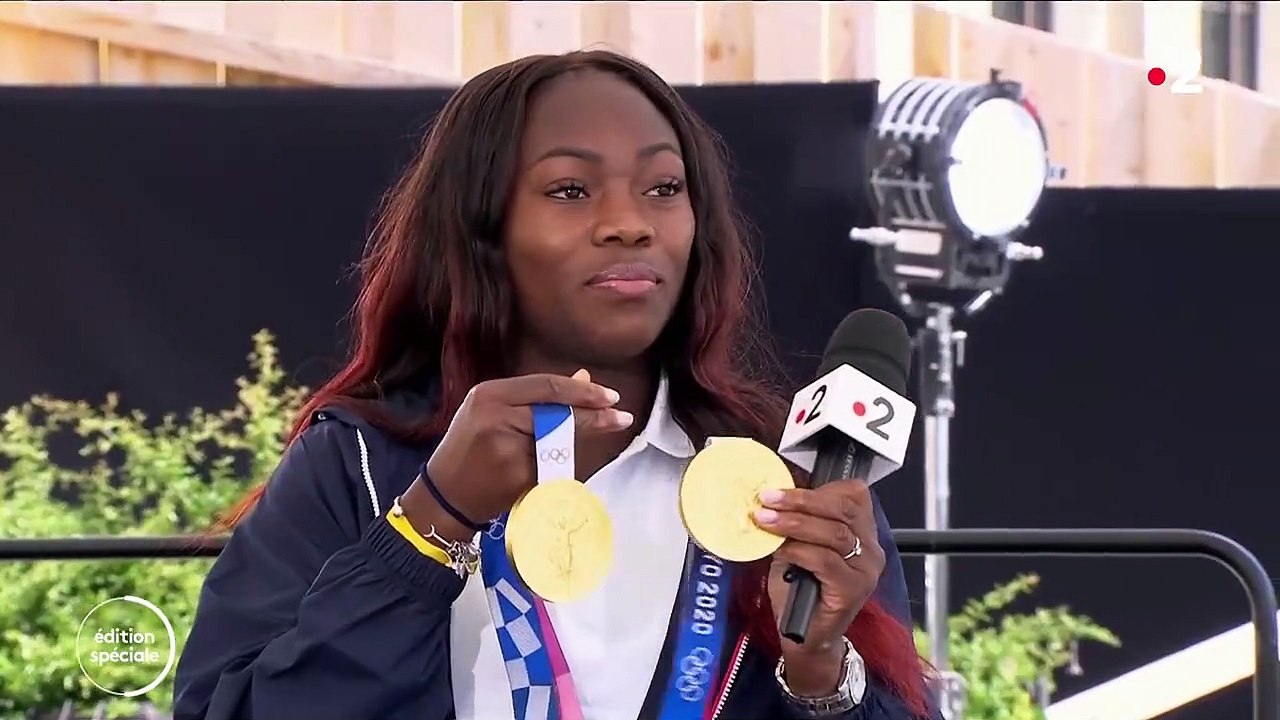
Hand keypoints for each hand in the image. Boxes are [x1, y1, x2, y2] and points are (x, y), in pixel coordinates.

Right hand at [401, 370, 632, 540]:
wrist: (445, 497)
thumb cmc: (470, 450)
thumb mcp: (494, 413)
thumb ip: (536, 398)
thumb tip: (585, 379)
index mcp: (489, 394)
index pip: (546, 386)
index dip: (582, 391)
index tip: (611, 396)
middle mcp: (496, 416)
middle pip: (558, 411)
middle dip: (595, 413)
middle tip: (621, 415)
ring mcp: (507, 447)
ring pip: (560, 439)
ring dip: (586, 437)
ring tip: (609, 427)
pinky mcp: (516, 475)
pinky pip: (552, 465)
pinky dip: (565, 462)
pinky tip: (567, 461)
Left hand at [757, 480, 884, 694]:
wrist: (804, 636)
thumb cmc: (800, 589)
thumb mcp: (798, 545)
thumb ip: (798, 523)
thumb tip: (772, 499)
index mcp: (861, 532)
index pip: (852, 495)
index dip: (818, 488)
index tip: (782, 489)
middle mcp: (870, 548)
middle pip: (843, 509)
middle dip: (801, 500)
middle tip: (768, 499)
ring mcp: (865, 570)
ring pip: (834, 533)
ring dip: (794, 523)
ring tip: (765, 519)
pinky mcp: (852, 589)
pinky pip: (825, 560)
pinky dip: (798, 550)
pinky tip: (779, 550)